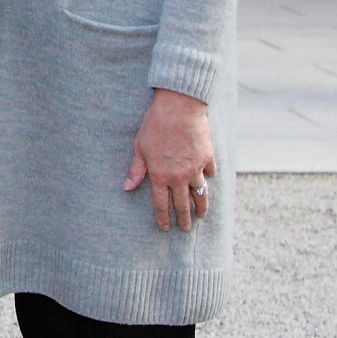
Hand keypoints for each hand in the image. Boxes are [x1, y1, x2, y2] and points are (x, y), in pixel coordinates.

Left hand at [124, 89, 216, 232]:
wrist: (179, 108)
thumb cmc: (155, 125)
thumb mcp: (140, 147)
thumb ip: (136, 169)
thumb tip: (127, 187)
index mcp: (160, 175)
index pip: (161, 204)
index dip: (163, 218)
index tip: (165, 228)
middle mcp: (179, 176)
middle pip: (182, 204)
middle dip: (184, 219)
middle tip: (185, 229)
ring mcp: (195, 168)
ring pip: (200, 194)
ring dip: (201, 206)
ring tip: (202, 215)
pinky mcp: (207, 157)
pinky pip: (210, 172)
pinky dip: (209, 178)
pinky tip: (209, 182)